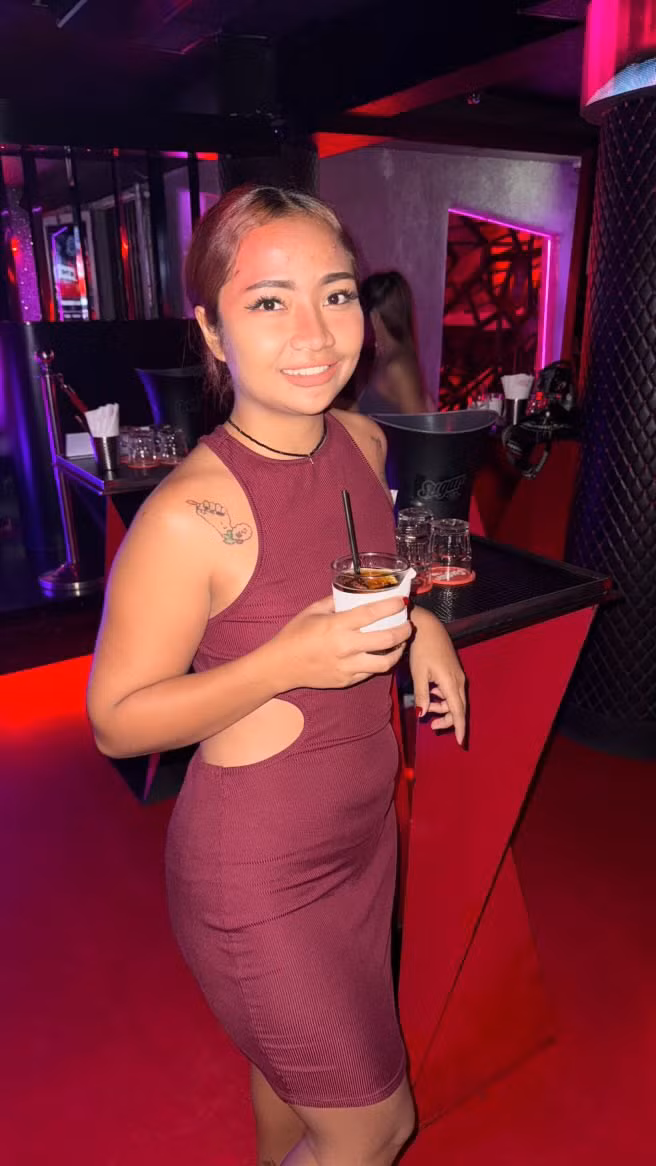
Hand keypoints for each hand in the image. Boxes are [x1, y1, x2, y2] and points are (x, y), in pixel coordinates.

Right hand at [273, 595, 412, 690]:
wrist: (281, 665)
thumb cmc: (295, 635)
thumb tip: (353, 593)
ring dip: (398, 651)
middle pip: (386, 639)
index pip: (371, 614)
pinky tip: (383, 655)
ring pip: (384, 662)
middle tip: (408, 624)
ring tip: (400, 643)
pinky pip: (371, 672)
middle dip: (403, 630)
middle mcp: (345, 647)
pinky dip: (381, 663)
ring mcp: (347, 666)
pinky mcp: (347, 680)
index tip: (402, 602)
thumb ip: (334, 601)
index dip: (391, 606)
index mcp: (337, 626)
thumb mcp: (312, 610)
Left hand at [409, 609, 466, 744]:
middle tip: (432, 726)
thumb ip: (422, 695)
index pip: (457, 711)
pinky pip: (453, 691)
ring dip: (443, 708)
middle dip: (448, 720)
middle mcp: (458, 680)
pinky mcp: (454, 671)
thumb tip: (422, 714)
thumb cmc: (421, 648)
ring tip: (428, 708)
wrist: (427, 627)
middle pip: (458, 708)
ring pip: (455, 700)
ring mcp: (458, 675)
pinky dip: (443, 698)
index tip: (460, 743)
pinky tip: (432, 694)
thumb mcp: (418, 673)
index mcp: (450, 682)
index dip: (458, 728)